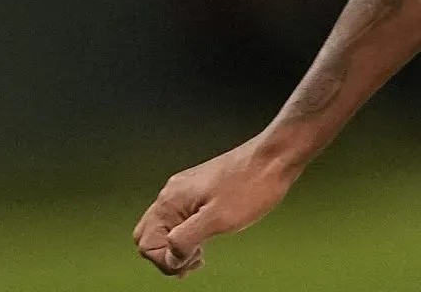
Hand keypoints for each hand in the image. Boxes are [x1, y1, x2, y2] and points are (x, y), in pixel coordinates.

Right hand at [133, 136, 301, 276]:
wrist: (275, 157)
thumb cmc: (251, 185)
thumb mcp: (217, 219)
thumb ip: (186, 240)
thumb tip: (172, 256)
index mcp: (171, 201)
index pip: (146, 243)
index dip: (166, 260)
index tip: (190, 263)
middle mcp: (173, 193)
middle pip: (149, 235)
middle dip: (166, 255)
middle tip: (192, 262)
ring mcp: (186, 190)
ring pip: (165, 228)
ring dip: (177, 246)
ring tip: (200, 256)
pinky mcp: (200, 190)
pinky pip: (181, 218)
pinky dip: (187, 235)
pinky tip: (204, 242)